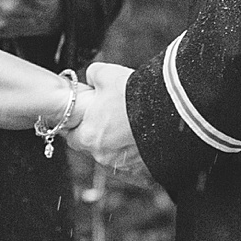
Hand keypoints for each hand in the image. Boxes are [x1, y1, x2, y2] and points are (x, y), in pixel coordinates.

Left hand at [69, 62, 143, 176]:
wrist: (168, 108)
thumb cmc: (133, 93)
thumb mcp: (105, 74)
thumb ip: (91, 76)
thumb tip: (91, 78)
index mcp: (88, 137)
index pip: (72, 137)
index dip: (76, 126)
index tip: (83, 117)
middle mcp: (103, 155)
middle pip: (92, 146)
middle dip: (97, 133)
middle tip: (107, 117)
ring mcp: (124, 163)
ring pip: (113, 153)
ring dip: (116, 142)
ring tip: (127, 122)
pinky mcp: (142, 166)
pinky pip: (132, 158)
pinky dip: (134, 148)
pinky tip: (140, 132)